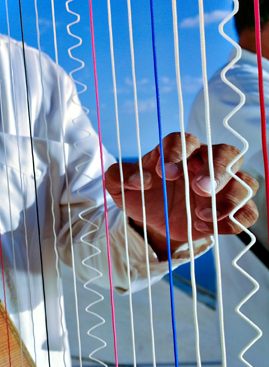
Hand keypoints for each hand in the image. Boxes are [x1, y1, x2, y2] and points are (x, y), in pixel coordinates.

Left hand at [105, 132, 258, 260]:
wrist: (150, 219)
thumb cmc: (139, 193)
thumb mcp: (120, 186)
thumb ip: (119, 176)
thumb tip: (137, 179)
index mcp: (177, 151)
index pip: (185, 140)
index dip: (177, 153)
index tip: (164, 173)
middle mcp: (205, 163)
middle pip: (227, 153)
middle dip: (217, 170)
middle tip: (198, 188)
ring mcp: (222, 186)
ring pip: (245, 182)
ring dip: (228, 199)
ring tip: (199, 216)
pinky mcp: (230, 210)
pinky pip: (248, 212)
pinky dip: (232, 221)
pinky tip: (205, 226)